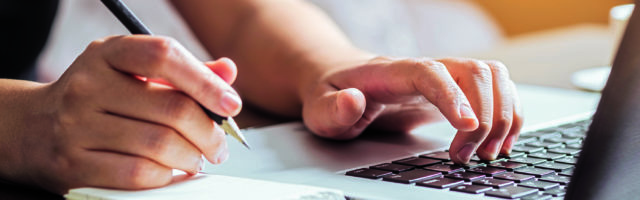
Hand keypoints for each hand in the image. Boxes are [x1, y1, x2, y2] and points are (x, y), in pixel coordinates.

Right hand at [14, 36, 240, 192]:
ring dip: (191, 157)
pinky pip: (138, 174)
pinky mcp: (74, 163)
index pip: (164, 56)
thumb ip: (181, 72)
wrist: (32, 127)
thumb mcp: (131, 72)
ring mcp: (77, 125)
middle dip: (209, 133)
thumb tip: (227, 73)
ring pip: (159, 145)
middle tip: (219, 145)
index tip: (231, 103)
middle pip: (171, 109)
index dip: (205, 81)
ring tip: (197, 159)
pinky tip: (171, 172)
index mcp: (108, 54)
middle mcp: (88, 85)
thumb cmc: (97, 98)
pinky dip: (166, 176)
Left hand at [301, 56, 522, 163]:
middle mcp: (424, 68)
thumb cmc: (332, 94)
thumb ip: (333, 108)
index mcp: (391, 71)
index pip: (430, 72)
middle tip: (467, 156)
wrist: (340, 81)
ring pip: (491, 76)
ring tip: (489, 152)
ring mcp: (443, 77)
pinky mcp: (454, 91)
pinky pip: (496, 89)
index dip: (452, 96)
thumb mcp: (320, 108)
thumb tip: (352, 101)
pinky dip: (508, 113)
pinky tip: (500, 141)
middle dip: (483, 116)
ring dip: (502, 114)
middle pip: (472, 71)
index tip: (467, 127)